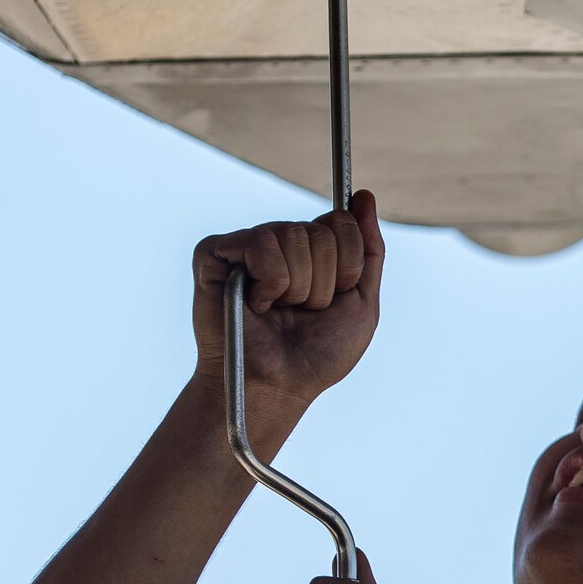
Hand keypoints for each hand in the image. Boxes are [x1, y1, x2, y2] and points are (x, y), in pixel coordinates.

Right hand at [191, 189, 384, 411]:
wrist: (276, 387)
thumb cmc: (316, 356)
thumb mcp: (362, 304)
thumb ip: (369, 250)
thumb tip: (365, 196)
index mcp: (312, 250)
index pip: (342, 223)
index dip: (345, 268)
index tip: (331, 300)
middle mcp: (279, 243)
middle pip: (320, 232)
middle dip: (320, 284)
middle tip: (299, 312)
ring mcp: (245, 247)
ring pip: (291, 235)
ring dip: (295, 287)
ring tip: (276, 310)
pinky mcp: (214, 254)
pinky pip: (258, 243)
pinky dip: (268, 282)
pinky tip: (255, 303)